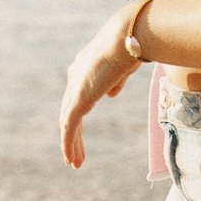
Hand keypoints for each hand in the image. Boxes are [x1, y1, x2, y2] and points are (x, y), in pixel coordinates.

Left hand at [59, 8, 142, 168]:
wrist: (128, 37)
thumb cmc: (132, 46)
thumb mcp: (124, 66)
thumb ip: (116, 81)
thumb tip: (110, 95)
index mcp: (84, 68)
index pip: (77, 97)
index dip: (78, 116)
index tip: (80, 132)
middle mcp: (75, 78)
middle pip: (69, 112)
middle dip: (72, 135)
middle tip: (75, 154)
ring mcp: (75, 89)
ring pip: (67, 124)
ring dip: (70, 145)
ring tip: (74, 163)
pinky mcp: (78, 100)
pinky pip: (69, 128)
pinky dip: (68, 145)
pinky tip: (70, 160)